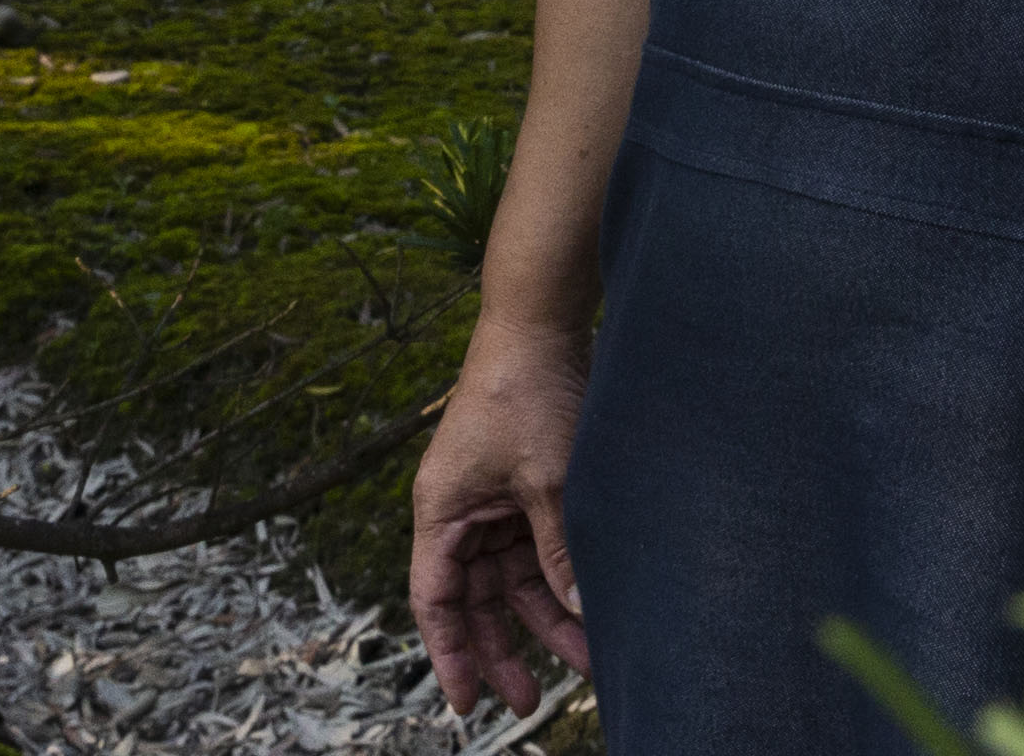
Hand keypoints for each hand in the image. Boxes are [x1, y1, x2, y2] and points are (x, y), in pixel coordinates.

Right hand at [408, 331, 591, 711]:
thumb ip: (559, 551)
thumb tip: (580, 614)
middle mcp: (461, 512)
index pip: (436, 601)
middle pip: (477, 600)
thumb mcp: (547, 481)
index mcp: (442, 512)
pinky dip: (559, 576)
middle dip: (504, 648)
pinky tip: (586, 604)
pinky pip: (536, 548)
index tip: (467, 703)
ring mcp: (493, 500)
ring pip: (514, 578)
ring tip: (585, 658)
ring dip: (545, 616)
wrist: (541, 321)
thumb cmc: (526, 391)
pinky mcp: (525, 486)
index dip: (450, 654)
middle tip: (532, 699)